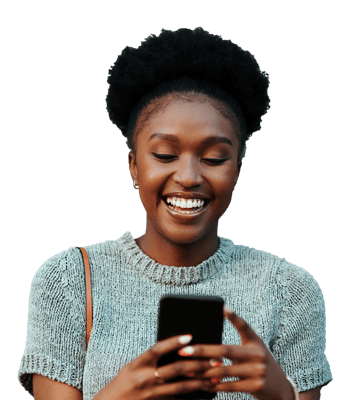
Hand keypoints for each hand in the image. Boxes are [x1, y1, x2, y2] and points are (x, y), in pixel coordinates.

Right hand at [95, 334, 216, 399]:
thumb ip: (153, 357)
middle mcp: (146, 378)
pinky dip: (193, 396)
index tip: (189, 336)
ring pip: (181, 386)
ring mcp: (153, 394)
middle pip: (175, 369)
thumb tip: (178, 346)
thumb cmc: (126, 380)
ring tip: (215, 375)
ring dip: (200, 380)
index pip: (157, 350)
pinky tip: (205, 392)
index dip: (173, 342)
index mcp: (138, 364)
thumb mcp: (134, 365)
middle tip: (215, 358)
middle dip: (197, 363)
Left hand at [178, 307, 293, 399]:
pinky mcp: (255, 387)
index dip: (235, 317)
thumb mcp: (254, 347)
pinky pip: (229, 386)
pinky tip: (201, 384)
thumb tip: (219, 321)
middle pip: (225, 351)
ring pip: (223, 371)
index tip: (224, 308)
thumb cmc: (260, 363)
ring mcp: (257, 371)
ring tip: (186, 370)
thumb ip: (238, 339)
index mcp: (255, 341)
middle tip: (183, 351)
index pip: (244, 326)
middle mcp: (257, 354)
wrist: (281, 389)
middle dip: (201, 351)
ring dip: (202, 371)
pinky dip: (214, 385)